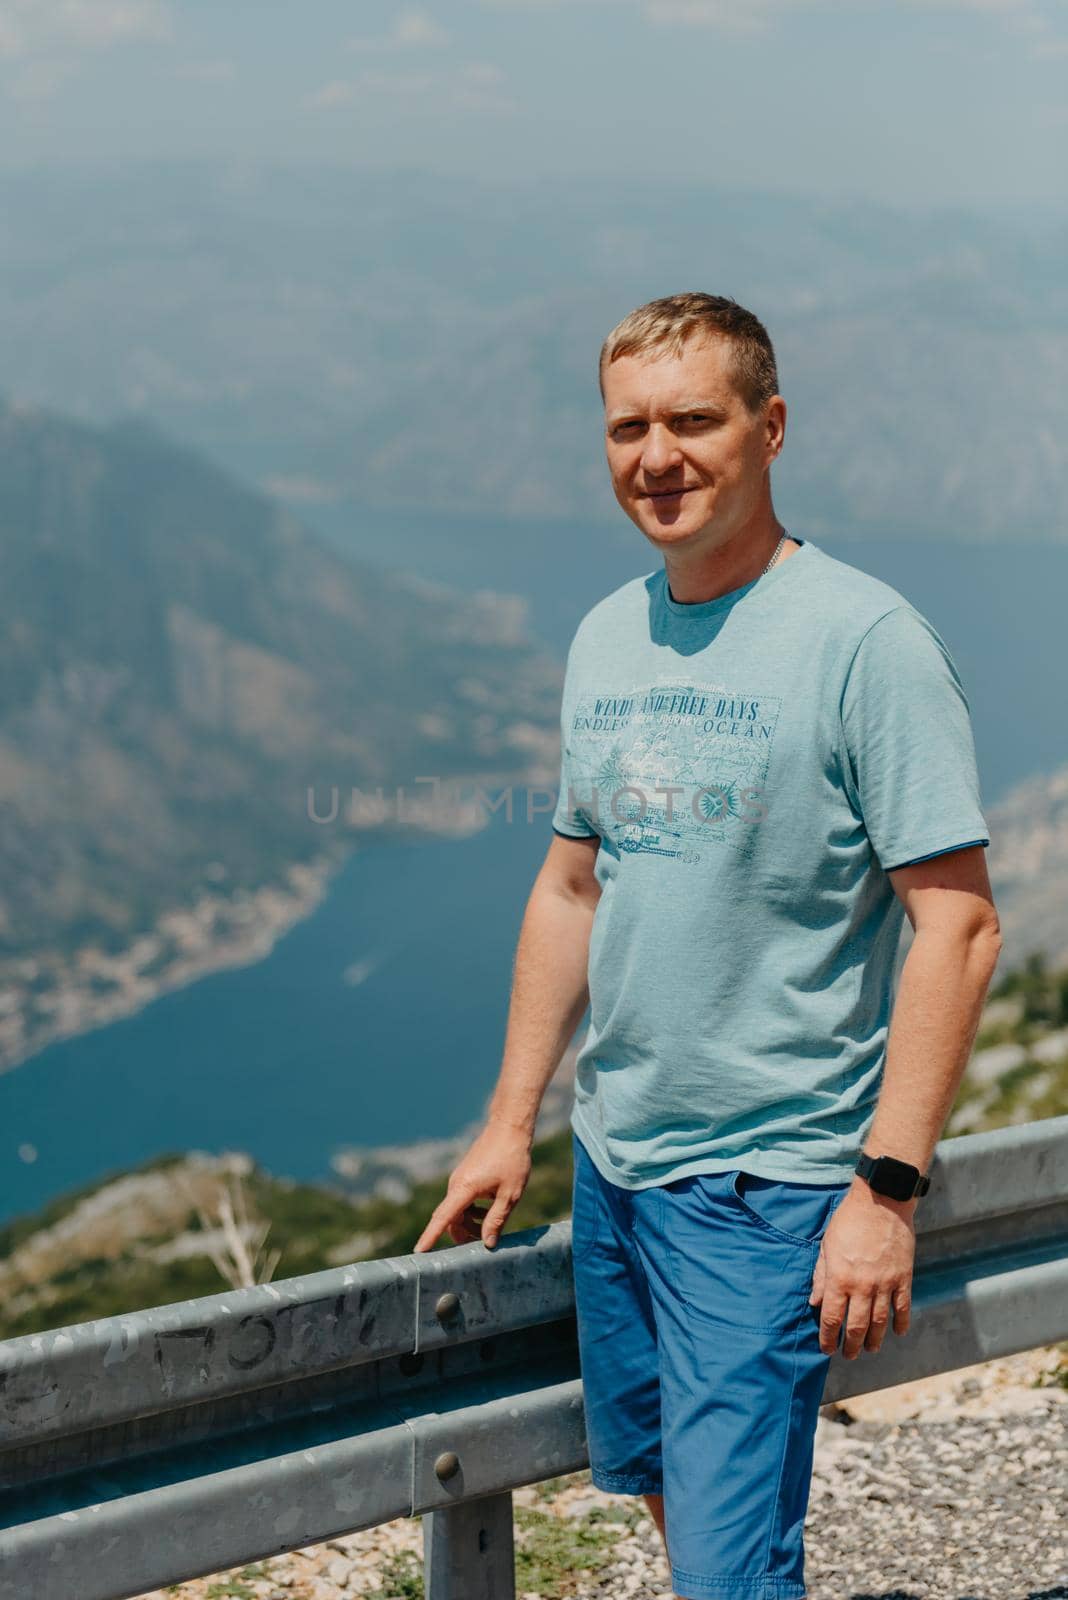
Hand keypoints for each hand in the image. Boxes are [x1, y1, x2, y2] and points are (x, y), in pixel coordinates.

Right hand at [412, 1122, 532, 1252]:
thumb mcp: (510, 1194)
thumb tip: (487, 1243)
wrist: (508, 1128)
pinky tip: (488, 1211)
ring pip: (457, 1210)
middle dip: (461, 1235)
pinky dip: (471, 1211)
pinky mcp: (465, 1176)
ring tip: (489, 1228)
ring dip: (469, 1223)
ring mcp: (460, 1179)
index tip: (418, 1252)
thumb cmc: (512, 1159)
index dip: (430, 1236)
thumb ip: (496, 1220)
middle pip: (451, 1219)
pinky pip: (462, 1200)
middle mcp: (456, 1184)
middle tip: (482, 1244)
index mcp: (464, 1189)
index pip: (443, 1218)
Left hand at [808, 1182, 915, 1358]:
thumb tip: (815, 1303)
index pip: (832, 1318)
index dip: (828, 1338)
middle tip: (848, 1355)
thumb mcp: (826, 1245)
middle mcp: (862, 1285)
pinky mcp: (904, 1277)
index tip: (827, 1349)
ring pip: (880, 1322)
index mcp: (840, 1278)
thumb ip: (821, 1276)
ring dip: (875, 1340)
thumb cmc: (848, 1221)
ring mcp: (885, 1283)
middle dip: (851, 1345)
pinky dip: (901, 1323)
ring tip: (870, 1349)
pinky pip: (903, 1307)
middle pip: (856, 1326)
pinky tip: (897, 1332)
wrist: (881, 1201)